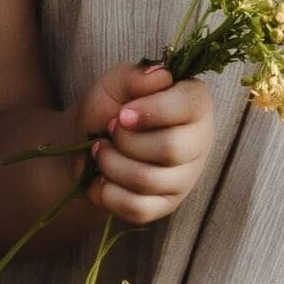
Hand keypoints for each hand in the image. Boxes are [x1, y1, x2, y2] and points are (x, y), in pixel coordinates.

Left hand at [77, 63, 214, 225]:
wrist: (85, 146)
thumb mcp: (116, 83)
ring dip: (112, 164)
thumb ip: (135, 75)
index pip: (190, 106)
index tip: (122, 114)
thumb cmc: (110, 108)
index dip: (152, 111)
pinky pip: (138, 208)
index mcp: (195, 103)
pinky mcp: (165, 205)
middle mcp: (199, 141)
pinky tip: (102, 179)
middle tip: (109, 131)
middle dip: (127, 141)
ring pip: (150, 180)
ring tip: (101, 151)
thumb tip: (159, 77)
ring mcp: (185, 178)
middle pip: (171, 148)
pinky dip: (109, 193)